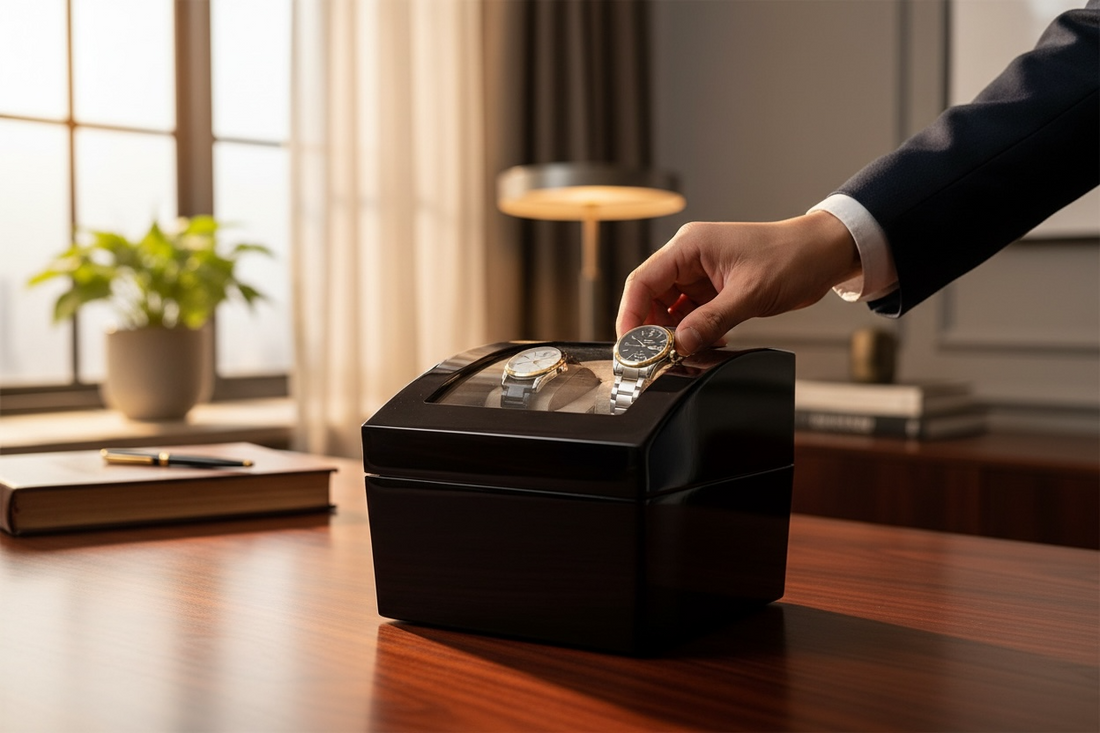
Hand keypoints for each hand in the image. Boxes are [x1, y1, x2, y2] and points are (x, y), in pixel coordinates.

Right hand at [615, 211, 860, 354]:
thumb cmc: (792, 257)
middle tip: (659, 357)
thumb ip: (711, 321)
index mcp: (690, 246)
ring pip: (669, 309)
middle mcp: (689, 257)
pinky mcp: (713, 289)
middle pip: (651, 297)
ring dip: (675, 334)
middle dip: (653, 329)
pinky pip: (690, 314)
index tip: (630, 344)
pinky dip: (693, 332)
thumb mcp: (750, 293)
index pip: (643, 281)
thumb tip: (680, 344)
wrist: (823, 254)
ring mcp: (700, 274)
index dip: (630, 314)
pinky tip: (705, 345)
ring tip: (686, 353)